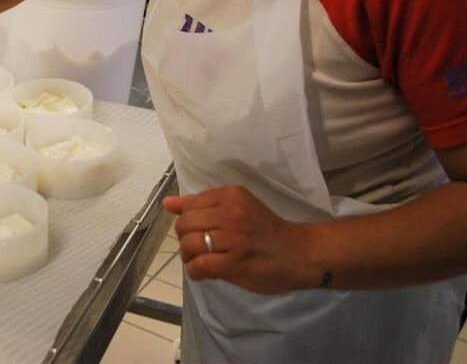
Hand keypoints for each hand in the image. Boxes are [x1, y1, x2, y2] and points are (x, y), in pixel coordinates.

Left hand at [163, 186, 314, 294]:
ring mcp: (232, 238)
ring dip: (190, 256)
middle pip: (184, 225)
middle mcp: (230, 212)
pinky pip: (199, 265)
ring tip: (202, 260)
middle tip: (200, 248)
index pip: (188, 205)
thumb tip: (167, 204)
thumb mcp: (236, 208)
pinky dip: (196, 271)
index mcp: (230, 195)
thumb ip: (201, 205)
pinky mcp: (234, 262)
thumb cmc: (265, 230)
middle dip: (186, 239)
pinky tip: (205, 272)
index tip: (200, 231)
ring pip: (189, 244)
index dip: (188, 221)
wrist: (299, 253)